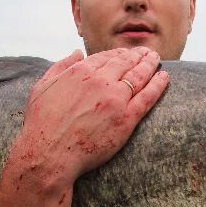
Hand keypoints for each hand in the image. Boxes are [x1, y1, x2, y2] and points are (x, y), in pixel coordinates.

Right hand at [12, 47, 168, 181]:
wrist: (49, 154)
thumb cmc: (41, 124)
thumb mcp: (42, 87)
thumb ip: (60, 66)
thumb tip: (77, 53)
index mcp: (80, 71)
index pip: (105, 57)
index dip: (118, 54)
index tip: (125, 54)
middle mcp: (100, 81)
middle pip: (125, 62)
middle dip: (137, 55)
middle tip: (147, 53)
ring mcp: (115, 99)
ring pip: (139, 75)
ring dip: (150, 64)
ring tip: (157, 59)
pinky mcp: (126, 118)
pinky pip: (147, 97)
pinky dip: (158, 85)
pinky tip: (164, 77)